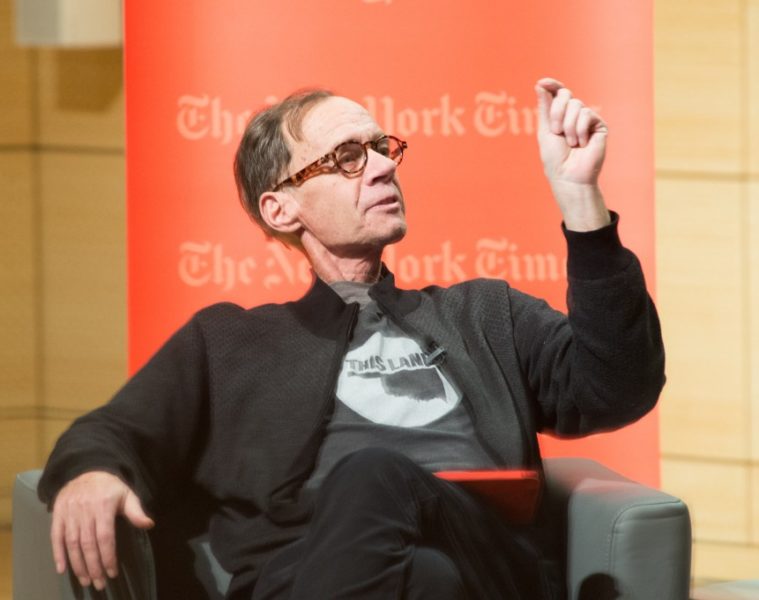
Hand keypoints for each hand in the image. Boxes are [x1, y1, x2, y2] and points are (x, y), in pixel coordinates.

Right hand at [51, 471, 153, 590]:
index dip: (108, 556)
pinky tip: (62, 569)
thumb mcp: (127, 494)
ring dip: (77, 564)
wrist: (86, 469)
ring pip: (72, 543)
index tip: (112, 573)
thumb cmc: (110, 486)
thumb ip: (136, 511)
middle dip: (94, 566)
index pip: (105, 537)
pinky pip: (55, 536)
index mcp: (104, 505)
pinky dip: (57, 553)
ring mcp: (69, 511)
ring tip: (85, 580)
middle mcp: (85, 509)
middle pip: (88, 543)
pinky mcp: (58, 513)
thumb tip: (149, 524)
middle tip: (98, 583)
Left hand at [535, 78, 609, 230]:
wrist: (569, 176)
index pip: (558, 94)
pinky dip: (580, 130)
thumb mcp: (545, 131)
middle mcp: (573, 115)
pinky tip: (582, 144)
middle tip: (556, 131)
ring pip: (576, 105)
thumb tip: (540, 83)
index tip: (543, 82)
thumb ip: (545, 107)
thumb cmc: (555, 159)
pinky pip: (588, 114)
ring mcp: (587, 120)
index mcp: (559, 116)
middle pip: (566, 95)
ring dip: (568, 126)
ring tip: (571, 143)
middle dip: (557, 112)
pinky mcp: (599, 126)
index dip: (552, 85)